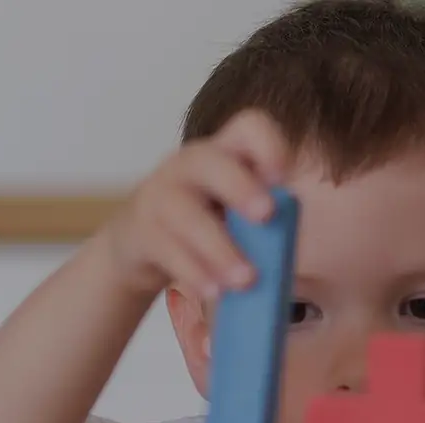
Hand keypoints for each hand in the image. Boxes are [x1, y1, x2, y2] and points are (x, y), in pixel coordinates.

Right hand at [97, 108, 294, 300]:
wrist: (138, 244)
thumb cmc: (203, 225)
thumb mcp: (232, 212)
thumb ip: (259, 217)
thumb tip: (285, 244)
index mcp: (223, 154)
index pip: (247, 127)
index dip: (267, 145)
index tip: (283, 178)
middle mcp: (188, 166)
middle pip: (211, 161)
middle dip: (239, 186)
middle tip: (267, 215)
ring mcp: (159, 195)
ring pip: (187, 215)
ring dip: (220, 249)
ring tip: (246, 280)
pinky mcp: (140, 231)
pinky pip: (167, 250)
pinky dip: (193, 273)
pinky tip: (213, 292)